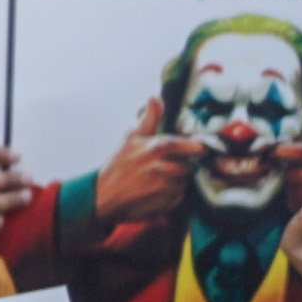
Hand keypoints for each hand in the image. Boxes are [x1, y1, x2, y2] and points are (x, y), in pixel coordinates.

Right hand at [90, 105, 202, 232]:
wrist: (103, 197)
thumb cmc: (117, 166)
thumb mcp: (131, 138)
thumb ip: (150, 119)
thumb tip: (155, 97)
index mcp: (160, 147)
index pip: (195, 146)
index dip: (198, 147)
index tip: (196, 148)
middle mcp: (166, 167)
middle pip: (191, 165)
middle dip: (182, 165)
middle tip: (166, 165)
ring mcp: (168, 187)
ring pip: (186, 181)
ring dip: (177, 180)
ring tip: (158, 179)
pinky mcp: (168, 203)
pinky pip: (180, 196)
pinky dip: (172, 194)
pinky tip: (156, 191)